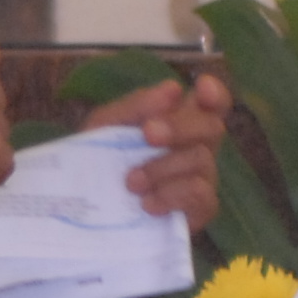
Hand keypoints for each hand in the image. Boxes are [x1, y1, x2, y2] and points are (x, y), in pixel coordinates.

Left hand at [105, 72, 229, 232]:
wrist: (82, 209)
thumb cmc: (98, 160)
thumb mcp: (106, 125)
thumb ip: (137, 106)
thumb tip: (173, 89)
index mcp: (179, 121)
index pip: (212, 103)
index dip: (215, 94)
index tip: (202, 87)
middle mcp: (197, 147)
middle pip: (213, 126)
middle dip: (179, 127)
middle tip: (148, 134)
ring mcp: (201, 179)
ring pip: (201, 160)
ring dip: (162, 168)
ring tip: (131, 182)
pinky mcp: (199, 210)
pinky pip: (199, 193)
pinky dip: (170, 195)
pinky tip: (147, 204)